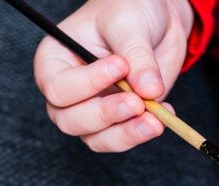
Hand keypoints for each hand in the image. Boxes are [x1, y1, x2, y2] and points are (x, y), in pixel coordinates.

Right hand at [33, 0, 193, 151]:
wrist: (157, 19)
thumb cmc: (129, 9)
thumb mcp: (130, 24)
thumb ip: (137, 57)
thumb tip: (149, 91)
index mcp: (55, 60)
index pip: (58, 87)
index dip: (88, 84)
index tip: (120, 66)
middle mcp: (70, 90)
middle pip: (71, 120)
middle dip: (105, 115)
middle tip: (137, 102)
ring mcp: (94, 108)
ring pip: (96, 139)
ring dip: (125, 134)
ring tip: (155, 121)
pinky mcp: (120, 120)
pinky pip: (123, 138)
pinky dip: (142, 133)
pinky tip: (162, 116)